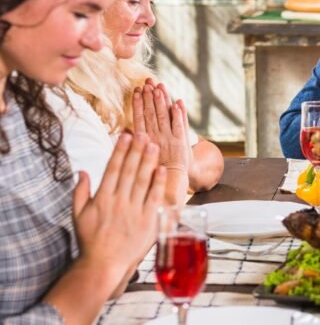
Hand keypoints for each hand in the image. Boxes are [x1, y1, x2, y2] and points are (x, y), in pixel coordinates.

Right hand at [73, 133, 165, 269]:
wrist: (104, 264)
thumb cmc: (91, 240)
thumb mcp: (78, 215)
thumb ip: (80, 192)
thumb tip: (82, 171)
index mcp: (102, 198)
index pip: (112, 169)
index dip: (119, 150)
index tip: (125, 135)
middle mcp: (117, 201)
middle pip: (129, 170)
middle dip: (136, 150)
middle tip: (143, 133)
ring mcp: (133, 210)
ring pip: (142, 181)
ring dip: (148, 161)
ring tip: (153, 145)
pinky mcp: (147, 220)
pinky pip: (153, 198)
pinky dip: (158, 183)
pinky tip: (162, 170)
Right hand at [133, 80, 191, 172]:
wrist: (170, 182)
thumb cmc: (151, 169)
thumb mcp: (138, 157)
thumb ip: (134, 143)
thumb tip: (125, 130)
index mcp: (142, 141)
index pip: (138, 118)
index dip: (137, 103)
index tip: (137, 90)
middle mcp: (154, 138)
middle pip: (151, 114)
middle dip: (149, 97)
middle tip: (147, 83)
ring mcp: (168, 139)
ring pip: (164, 116)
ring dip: (162, 100)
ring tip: (159, 87)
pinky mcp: (181, 142)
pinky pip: (180, 125)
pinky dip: (178, 114)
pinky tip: (177, 102)